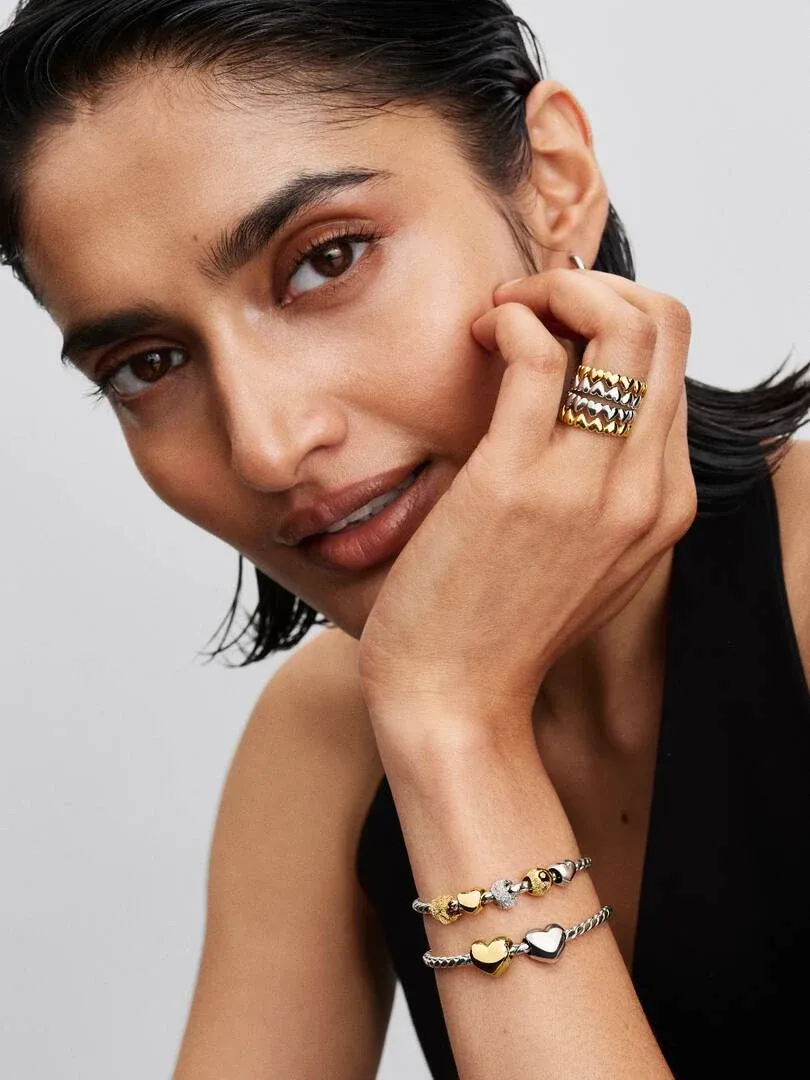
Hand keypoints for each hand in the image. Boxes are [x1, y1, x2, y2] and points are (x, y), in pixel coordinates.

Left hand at [357, 267, 696, 739]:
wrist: (455, 699)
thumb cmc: (500, 622)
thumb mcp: (584, 555)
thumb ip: (606, 484)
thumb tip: (582, 396)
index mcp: (666, 502)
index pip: (674, 363)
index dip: (613, 321)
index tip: (552, 331)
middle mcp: (643, 488)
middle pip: (665, 325)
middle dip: (594, 285)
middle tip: (530, 304)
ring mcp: (588, 486)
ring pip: (621, 324)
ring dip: (555, 289)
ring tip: (503, 314)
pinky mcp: (518, 482)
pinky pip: (540, 355)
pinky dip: (512, 320)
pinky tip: (480, 337)